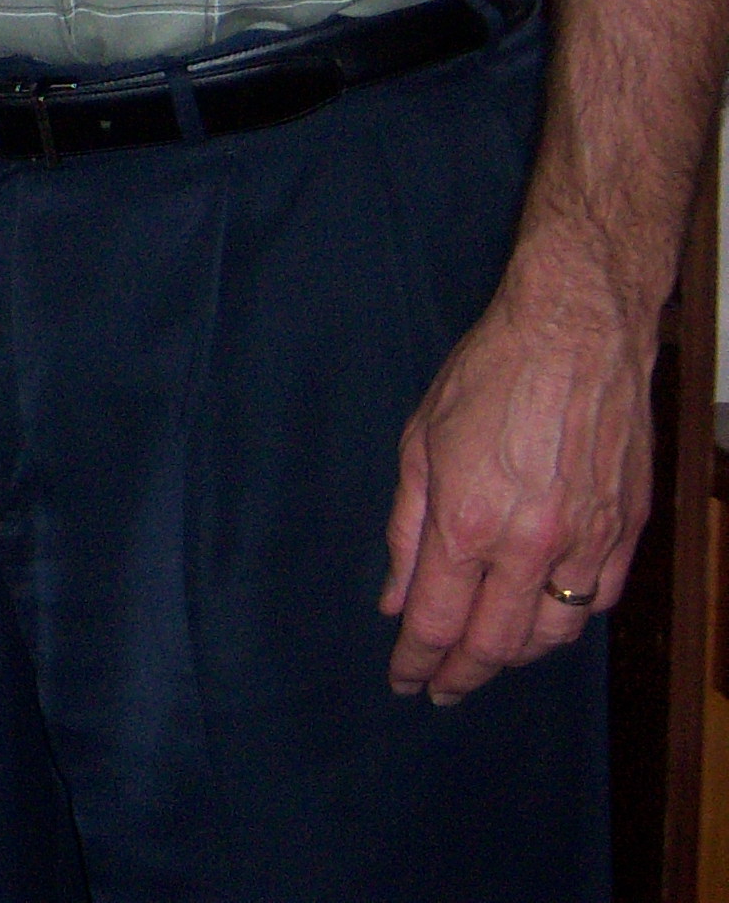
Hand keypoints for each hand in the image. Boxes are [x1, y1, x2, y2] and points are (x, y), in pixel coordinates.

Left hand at [381, 265, 654, 705]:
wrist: (577, 335)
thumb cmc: (487, 376)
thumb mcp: (420, 444)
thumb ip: (407, 531)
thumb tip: (396, 600)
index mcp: (467, 522)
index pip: (437, 621)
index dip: (418, 661)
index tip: (404, 682)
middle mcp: (531, 545)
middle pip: (496, 643)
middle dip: (463, 675)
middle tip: (442, 689)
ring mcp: (588, 543)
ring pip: (553, 635)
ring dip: (515, 656)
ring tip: (486, 658)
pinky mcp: (627, 532)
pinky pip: (597, 603)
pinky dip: (565, 622)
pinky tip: (541, 620)